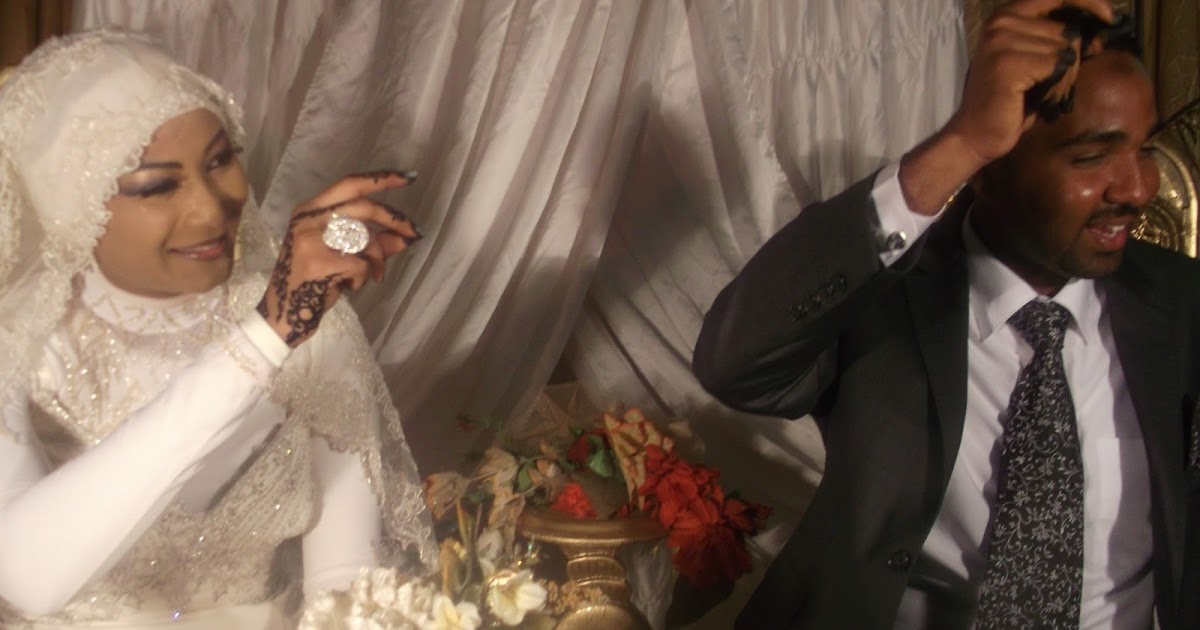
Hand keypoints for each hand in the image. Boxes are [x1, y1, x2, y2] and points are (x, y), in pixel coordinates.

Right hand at [256, 171, 420, 346]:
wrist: (284, 317)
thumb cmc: (315, 284)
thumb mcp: (344, 256)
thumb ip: (375, 242)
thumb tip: (409, 235)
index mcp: (309, 210)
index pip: (349, 184)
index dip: (380, 179)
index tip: (409, 178)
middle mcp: (306, 219)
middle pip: (362, 206)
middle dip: (394, 219)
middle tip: (414, 233)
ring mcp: (310, 239)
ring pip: (363, 236)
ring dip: (376, 258)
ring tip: (372, 274)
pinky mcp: (318, 262)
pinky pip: (360, 263)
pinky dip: (362, 277)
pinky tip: (348, 286)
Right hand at [897, 0, 1111, 214]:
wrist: (975, 135)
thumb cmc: (1008, 101)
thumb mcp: (1033, 61)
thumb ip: (1056, 40)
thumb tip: (1098, 34)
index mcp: (1004, 15)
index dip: (1087, 3)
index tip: (1109, 18)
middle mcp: (1000, 22)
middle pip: (1067, 30)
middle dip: (1070, 60)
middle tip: (1050, 85)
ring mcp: (1001, 41)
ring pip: (1065, 50)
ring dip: (1064, 78)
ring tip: (1041, 94)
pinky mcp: (1008, 64)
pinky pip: (1059, 67)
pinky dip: (1058, 87)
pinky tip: (1040, 100)